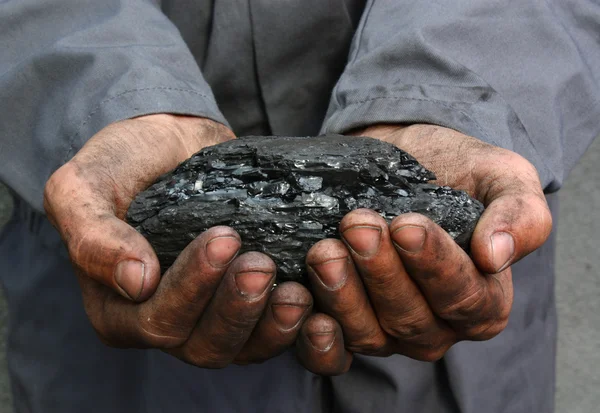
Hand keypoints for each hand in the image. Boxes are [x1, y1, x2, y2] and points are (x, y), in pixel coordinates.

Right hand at [44, 114, 311, 366]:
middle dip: (236, 309)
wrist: (172, 146)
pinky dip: (294, 325)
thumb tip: (137, 282)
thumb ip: (94, 236)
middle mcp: (164, 323)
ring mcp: (209, 317)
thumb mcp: (84, 188)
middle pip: (204, 345)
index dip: (191, 289)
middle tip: (262, 264)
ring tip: (296, 291)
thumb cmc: (123, 164)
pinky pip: (271, 334)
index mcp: (120, 310)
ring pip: (242, 349)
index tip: (223, 239)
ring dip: (272, 325)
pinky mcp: (246, 306)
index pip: (156, 321)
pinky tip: (313, 298)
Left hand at [295, 124, 551, 374]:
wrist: (402, 160)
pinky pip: (331, 352)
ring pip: (369, 335)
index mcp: (482, 300)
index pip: (464, 299)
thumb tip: (496, 255)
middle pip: (411, 321)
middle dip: (381, 273)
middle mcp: (437, 326)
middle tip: (358, 225)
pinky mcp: (346, 324)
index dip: (435, 266)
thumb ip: (519, 214)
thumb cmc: (456, 171)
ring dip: (343, 295)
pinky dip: (315, 338)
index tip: (408, 226)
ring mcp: (388, 331)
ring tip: (325, 250)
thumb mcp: (502, 177)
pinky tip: (301, 304)